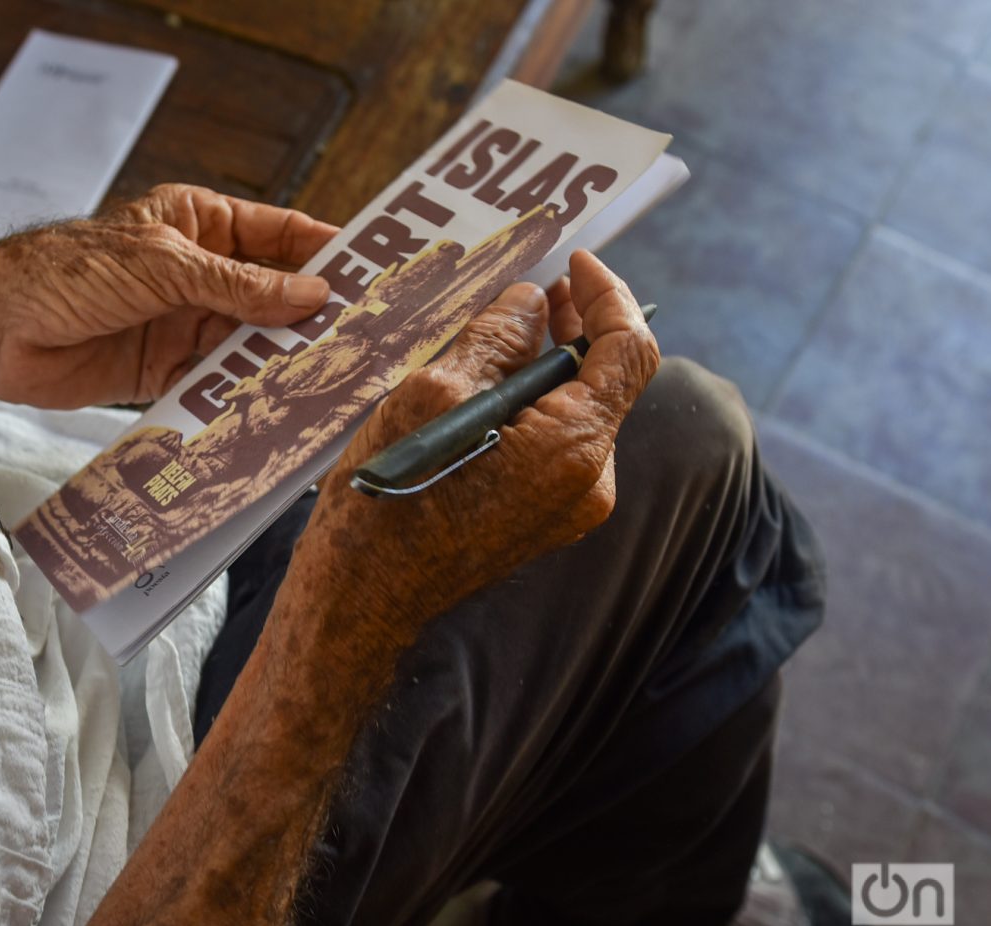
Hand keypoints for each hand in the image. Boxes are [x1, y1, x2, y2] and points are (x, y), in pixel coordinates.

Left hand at [0, 184, 338, 407]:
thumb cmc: (70, 272)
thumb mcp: (166, 266)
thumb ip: (240, 286)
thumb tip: (309, 295)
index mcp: (200, 224)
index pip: (279, 233)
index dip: (324, 249)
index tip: (372, 268)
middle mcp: (200, 273)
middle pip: (272, 294)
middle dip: (312, 315)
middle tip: (364, 334)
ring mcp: (186, 322)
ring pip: (251, 342)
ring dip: (282, 359)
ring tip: (331, 375)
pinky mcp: (168, 370)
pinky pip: (218, 382)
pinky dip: (245, 394)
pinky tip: (276, 404)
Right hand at [293, 250, 659, 645]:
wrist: (361, 597)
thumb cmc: (388, 497)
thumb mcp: (433, 394)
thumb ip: (495, 338)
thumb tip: (530, 303)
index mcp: (572, 447)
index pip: (629, 351)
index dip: (609, 295)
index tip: (574, 264)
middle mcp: (586, 482)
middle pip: (605, 382)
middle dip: (575, 327)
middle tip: (536, 289)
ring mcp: (567, 508)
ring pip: (576, 412)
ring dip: (548, 365)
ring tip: (502, 331)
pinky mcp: (541, 520)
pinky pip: (552, 444)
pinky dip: (532, 406)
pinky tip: (486, 388)